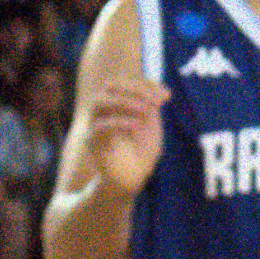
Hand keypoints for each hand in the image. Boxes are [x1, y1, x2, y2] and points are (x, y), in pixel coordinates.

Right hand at [84, 80, 167, 198]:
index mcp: (119, 102)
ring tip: (146, 110)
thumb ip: (153, 107)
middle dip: (135, 88)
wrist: (133, 177)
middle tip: (155, 102)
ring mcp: (96, 124)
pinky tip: (138, 125)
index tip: (167, 96)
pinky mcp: (92, 141)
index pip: (126, 80)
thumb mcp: (152, 123)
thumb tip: (163, 94)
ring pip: (99, 100)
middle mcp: (105, 110)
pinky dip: (120, 121)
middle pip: (110, 85)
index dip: (147, 84)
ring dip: (125, 101)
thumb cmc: (142, 150)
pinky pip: (99, 126)